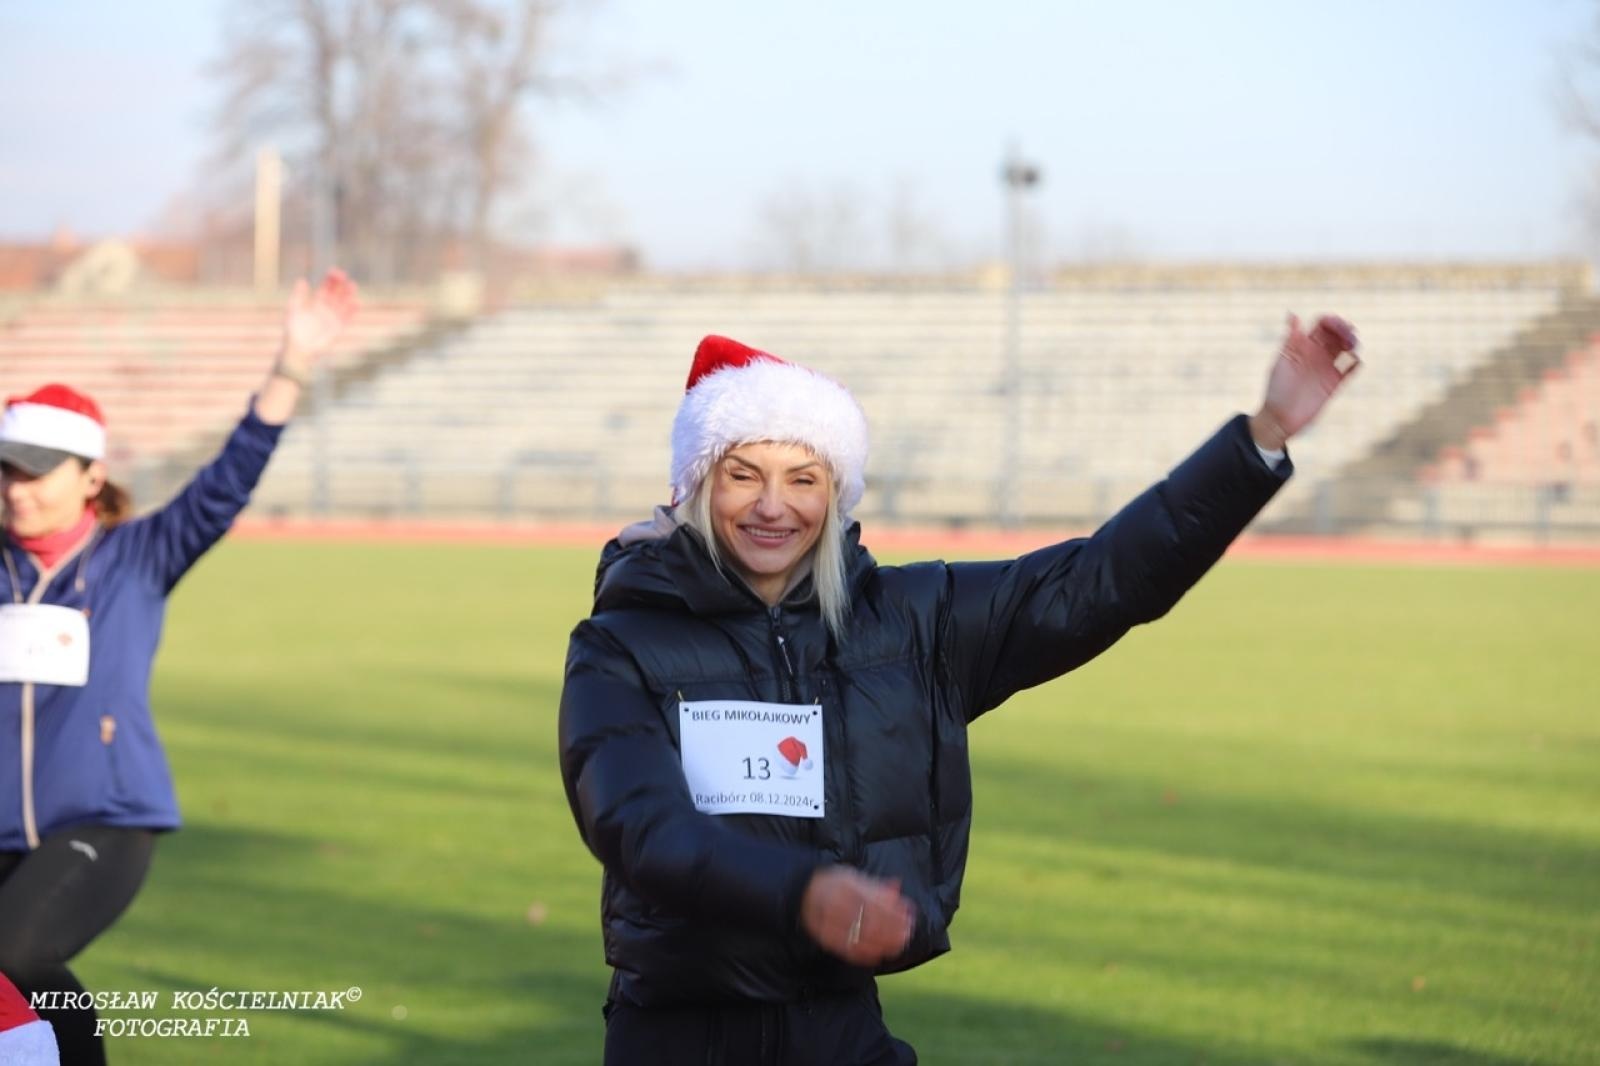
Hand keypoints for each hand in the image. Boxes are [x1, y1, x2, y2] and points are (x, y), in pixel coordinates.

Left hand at [277, 268, 359, 376]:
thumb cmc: (293, 330)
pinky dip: (352, 311)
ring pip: (343, 304)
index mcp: (316, 304)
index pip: (326, 288)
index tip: (335, 271)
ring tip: (353, 285)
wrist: (298, 349)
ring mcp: (333, 319)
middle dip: (341, 285)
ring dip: (348, 295)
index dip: (330, 280)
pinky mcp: (338, 329)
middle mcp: (326, 310)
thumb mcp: (294, 310)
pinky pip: (347, 318)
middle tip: (344, 276)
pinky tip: (356, 303)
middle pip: (336, 294)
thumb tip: (302, 280)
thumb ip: (298, 295)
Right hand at [799, 866, 915, 966]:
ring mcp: (827, 922)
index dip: (892, 912)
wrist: (805, 892)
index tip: (908, 917)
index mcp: (844, 886)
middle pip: (868, 921)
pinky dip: (864, 954)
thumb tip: (898, 887)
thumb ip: (877, 886)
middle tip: (906, 934)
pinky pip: (845, 949)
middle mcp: (834, 903)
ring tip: (897, 946)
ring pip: (858, 937)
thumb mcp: (856, 877)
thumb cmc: (836, 884)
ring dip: (881, 944)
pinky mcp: (823, 937)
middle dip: (891, 930)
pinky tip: (878, 955)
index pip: (873, 902)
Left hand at [1250, 313, 1359, 449]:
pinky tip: (1355, 363)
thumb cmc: (1276, 389)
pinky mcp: (1334, 384)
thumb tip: (1292, 314)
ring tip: (1353, 347)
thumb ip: (1290, 339)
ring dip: (1353, 344)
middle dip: (1346, 330)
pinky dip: (1356, 364)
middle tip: (1350, 335)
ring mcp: (1326, 368)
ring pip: (1346, 349)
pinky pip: (1350, 370)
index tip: (1336, 325)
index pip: (1322, 326)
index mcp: (1303, 346)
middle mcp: (1316, 354)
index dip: (1332, 321)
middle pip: (1337, 334)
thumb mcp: (1282, 361)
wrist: (1279, 418)